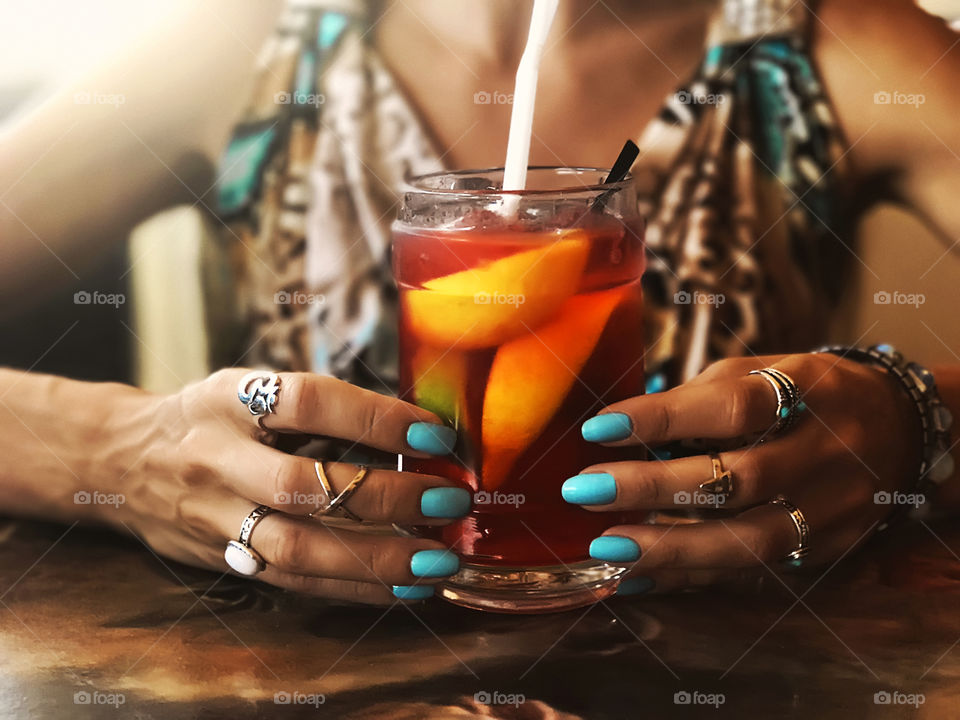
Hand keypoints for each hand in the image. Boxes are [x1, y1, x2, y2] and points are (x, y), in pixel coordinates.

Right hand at [96, 369, 468, 603]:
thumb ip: (313, 405)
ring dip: (377, 559)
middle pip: (302, 486)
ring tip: (438, 560)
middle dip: (386, 497)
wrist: (119, 460)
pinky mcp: (220, 558)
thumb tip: (414, 426)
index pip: (307, 402)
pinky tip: (404, 586)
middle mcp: (218, 457)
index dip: (375, 417)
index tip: (436, 433)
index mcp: (230, 399)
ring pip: (295, 548)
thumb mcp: (246, 387)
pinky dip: (353, 587)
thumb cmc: (208, 417)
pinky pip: (291, 581)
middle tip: (449, 499)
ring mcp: (214, 515)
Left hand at [562, 354, 922, 592]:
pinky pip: (748, 573)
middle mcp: (824, 455)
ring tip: (606, 545)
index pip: (734, 408)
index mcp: (808, 392)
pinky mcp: (821, 551)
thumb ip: (702, 397)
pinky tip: (634, 578)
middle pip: (739, 481)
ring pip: (749, 540)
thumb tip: (623, 428)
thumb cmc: (808, 393)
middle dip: (654, 489)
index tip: (599, 428)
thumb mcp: (766, 370)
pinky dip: (688, 578)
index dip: (664, 418)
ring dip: (670, 548)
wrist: (900, 431)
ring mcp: (829, 510)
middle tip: (584, 490)